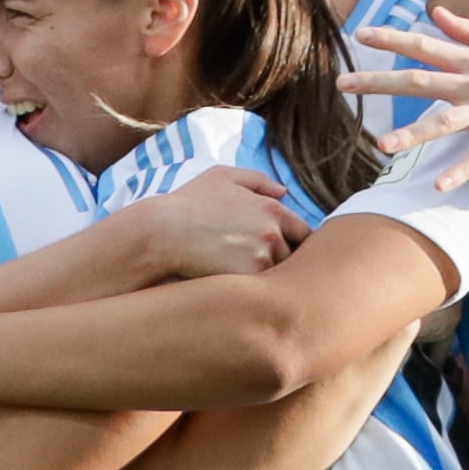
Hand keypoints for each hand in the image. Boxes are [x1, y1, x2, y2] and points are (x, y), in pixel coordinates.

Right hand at [144, 167, 313, 278]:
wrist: (162, 231)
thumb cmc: (189, 202)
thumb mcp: (222, 177)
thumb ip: (258, 181)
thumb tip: (284, 192)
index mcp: (273, 209)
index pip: (306, 234)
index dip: (297, 245)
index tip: (285, 252)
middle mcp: (273, 233)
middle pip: (296, 258)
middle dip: (284, 263)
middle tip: (269, 270)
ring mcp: (261, 258)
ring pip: (280, 276)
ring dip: (272, 279)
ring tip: (257, 283)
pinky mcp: (246, 279)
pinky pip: (263, 291)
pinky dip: (257, 292)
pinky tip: (244, 291)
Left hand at [340, 7, 468, 190]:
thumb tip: (438, 13)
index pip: (424, 46)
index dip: (392, 39)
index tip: (360, 34)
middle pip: (419, 82)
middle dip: (380, 83)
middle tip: (342, 85)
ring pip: (443, 124)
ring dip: (413, 135)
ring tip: (381, 145)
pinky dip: (460, 172)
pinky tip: (438, 185)